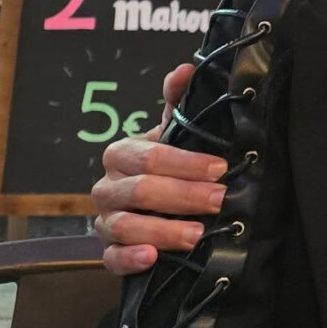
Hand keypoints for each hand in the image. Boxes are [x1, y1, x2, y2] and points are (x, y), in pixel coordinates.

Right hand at [92, 64, 227, 274]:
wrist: (154, 204)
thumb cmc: (169, 165)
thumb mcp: (175, 133)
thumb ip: (179, 103)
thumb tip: (186, 69)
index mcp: (123, 154)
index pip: (149, 156)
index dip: (185, 162)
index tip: (219, 168)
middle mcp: (108, 186)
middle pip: (140, 190)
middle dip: (184, 195)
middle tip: (220, 199)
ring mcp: (106, 220)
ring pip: (125, 225)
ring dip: (163, 229)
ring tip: (197, 234)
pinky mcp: (109, 251)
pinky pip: (110, 258)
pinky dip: (128, 259)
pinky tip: (152, 258)